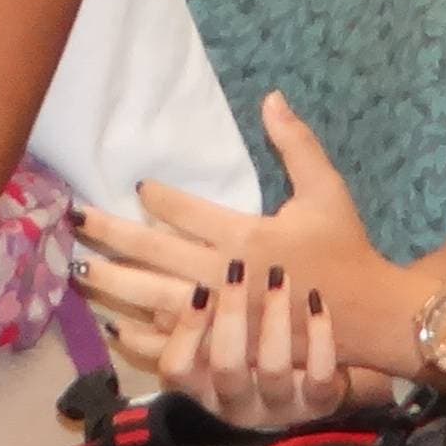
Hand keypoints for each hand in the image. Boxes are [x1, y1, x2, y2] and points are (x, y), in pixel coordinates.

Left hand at [75, 99, 408, 382]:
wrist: (370, 319)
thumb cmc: (346, 252)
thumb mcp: (327, 191)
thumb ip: (296, 144)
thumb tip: (270, 97)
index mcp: (249, 236)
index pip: (187, 212)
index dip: (158, 198)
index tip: (137, 187)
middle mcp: (227, 276)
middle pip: (155, 253)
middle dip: (111, 234)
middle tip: (74, 218)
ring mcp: (223, 318)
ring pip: (153, 297)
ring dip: (113, 282)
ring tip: (78, 267)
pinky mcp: (225, 348)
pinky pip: (174, 342)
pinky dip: (141, 335)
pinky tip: (113, 324)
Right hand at [111, 247, 366, 431]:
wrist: (331, 370)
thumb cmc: (256, 344)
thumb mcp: (210, 338)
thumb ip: (171, 314)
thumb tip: (123, 270)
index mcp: (205, 384)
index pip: (178, 368)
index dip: (182, 333)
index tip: (194, 288)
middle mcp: (238, 400)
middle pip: (225, 366)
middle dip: (227, 320)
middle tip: (233, 270)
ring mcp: (282, 403)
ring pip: (274, 370)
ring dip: (274, 320)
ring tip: (279, 276)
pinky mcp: (321, 401)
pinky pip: (323, 375)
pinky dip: (321, 337)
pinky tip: (317, 302)